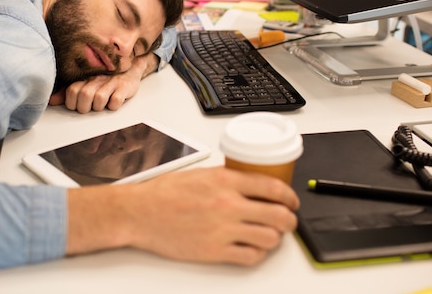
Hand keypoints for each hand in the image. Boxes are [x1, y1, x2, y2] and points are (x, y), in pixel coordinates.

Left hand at [49, 53, 158, 112]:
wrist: (131, 65)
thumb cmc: (105, 76)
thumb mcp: (86, 81)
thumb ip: (67, 91)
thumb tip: (51, 101)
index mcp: (86, 75)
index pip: (71, 91)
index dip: (72, 103)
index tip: (76, 105)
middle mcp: (97, 77)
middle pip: (84, 95)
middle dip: (84, 107)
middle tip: (89, 107)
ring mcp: (112, 82)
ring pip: (99, 99)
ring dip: (99, 107)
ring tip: (101, 104)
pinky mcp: (125, 87)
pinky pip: (116, 101)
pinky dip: (113, 105)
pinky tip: (113, 102)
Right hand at [65, 167, 299, 265]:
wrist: (139, 213)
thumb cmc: (163, 193)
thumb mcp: (199, 174)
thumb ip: (226, 178)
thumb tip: (247, 182)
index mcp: (225, 181)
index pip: (273, 188)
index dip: (290, 196)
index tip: (292, 201)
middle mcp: (228, 204)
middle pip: (278, 215)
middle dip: (289, 220)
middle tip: (288, 221)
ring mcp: (222, 229)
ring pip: (269, 238)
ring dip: (275, 238)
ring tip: (270, 235)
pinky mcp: (214, 251)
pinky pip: (250, 257)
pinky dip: (257, 254)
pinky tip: (252, 248)